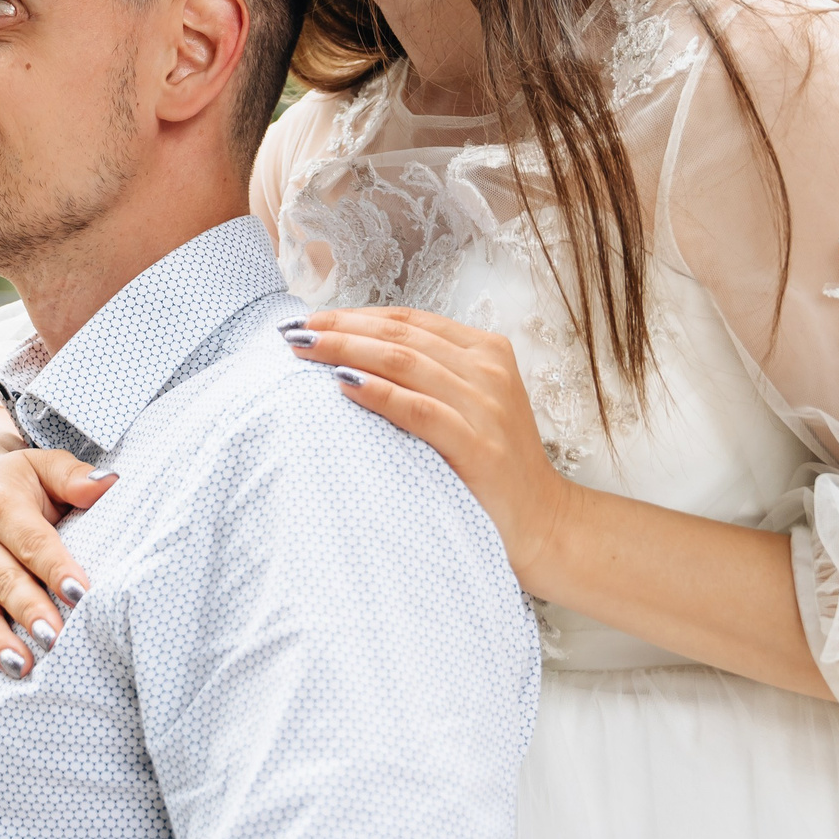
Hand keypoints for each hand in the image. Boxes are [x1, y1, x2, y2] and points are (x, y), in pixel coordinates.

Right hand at [0, 420, 117, 702]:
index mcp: (1, 506)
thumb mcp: (42, 465)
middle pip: (3, 580)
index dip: (56, 568)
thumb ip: (74, 477)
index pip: (33, 543)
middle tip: (54, 637)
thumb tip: (110, 483)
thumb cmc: (14, 480)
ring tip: (20, 666)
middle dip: (28, 610)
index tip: (80, 593)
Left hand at [282, 307, 576, 591]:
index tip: (311, 319)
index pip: (409, 320)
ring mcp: (486, 406)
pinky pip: (419, 409)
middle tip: (295, 332)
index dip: (355, 314)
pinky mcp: (478, 445)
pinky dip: (379, 393)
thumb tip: (351, 355)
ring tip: (307, 350)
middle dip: (341, 328)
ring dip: (347, 351)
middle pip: (400, 336)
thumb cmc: (492, 464)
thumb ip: (428, 374)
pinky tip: (344, 385)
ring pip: (405, 362)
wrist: (543, 523)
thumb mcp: (468, 404)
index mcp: (486, 351)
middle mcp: (488, 370)